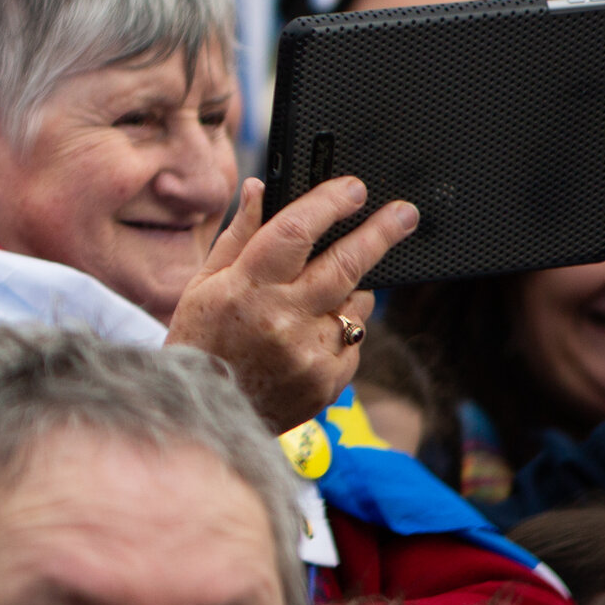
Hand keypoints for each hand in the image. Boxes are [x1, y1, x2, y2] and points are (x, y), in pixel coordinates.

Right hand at [164, 177, 417, 431]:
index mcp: (245, 288)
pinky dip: (341, 327)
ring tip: (320, 294)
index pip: (295, 232)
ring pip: (356, 302)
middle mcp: (281, 319)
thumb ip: (239, 235)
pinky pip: (354, 339)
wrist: (203, 416)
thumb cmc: (200, 340)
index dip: (329, 203)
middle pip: (345, 264)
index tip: (353, 188)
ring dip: (351, 287)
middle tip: (404, 214)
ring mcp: (309, 353)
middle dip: (380, 233)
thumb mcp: (204, 282)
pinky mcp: (328, 381)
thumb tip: (261, 188)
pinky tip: (310, 335)